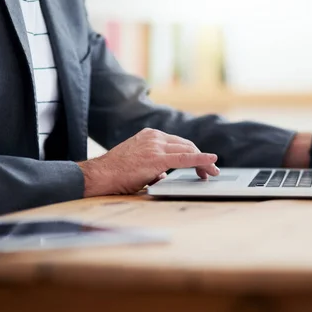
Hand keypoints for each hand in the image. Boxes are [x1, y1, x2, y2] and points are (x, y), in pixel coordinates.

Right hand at [78, 128, 219, 196]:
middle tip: (209, 172)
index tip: (202, 163)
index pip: (178, 143)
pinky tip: (211, 162)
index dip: (193, 153)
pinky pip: (186, 158)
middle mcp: (155, 137)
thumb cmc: (116, 173)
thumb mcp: (138, 164)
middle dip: (200, 158)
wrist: (101, 175)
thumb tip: (164, 175)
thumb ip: (154, 166)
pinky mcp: (157, 158)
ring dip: (203, 162)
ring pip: (188, 150)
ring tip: (211, 173)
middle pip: (186, 145)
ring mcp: (156, 146)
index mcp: (150, 136)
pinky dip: (201, 160)